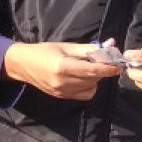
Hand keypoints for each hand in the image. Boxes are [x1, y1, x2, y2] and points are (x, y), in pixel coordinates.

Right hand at [3, 42, 122, 99]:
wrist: (23, 65)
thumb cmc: (44, 51)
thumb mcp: (66, 46)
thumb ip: (88, 48)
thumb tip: (110, 44)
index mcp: (62, 66)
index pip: (91, 70)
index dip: (107, 69)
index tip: (118, 66)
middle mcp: (62, 82)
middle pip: (93, 80)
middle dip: (101, 71)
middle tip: (102, 62)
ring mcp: (61, 91)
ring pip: (90, 88)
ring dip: (95, 79)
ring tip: (88, 69)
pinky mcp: (61, 97)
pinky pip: (84, 94)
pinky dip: (88, 87)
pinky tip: (83, 78)